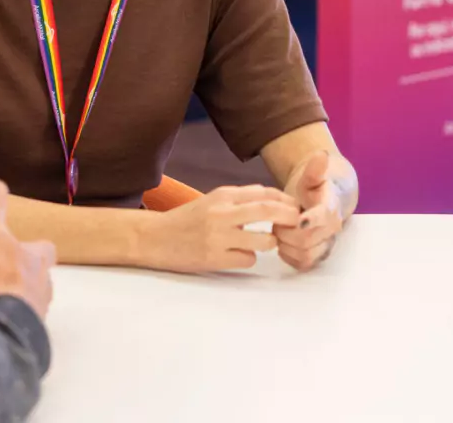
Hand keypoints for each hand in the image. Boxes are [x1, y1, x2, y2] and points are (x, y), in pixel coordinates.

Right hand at [0, 180, 55, 319]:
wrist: (5, 323)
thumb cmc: (2, 275)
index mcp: (38, 259)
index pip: (46, 249)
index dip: (37, 246)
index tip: (27, 244)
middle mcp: (43, 285)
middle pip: (41, 276)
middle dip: (28, 273)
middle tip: (10, 272)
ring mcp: (36, 310)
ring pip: (32, 300)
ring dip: (19, 297)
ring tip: (1, 296)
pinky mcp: (26, 332)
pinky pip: (20, 321)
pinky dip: (11, 317)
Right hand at [139, 184, 300, 272]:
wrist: (154, 238)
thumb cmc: (187, 219)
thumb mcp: (212, 200)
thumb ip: (240, 198)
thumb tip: (272, 197)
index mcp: (223, 195)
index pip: (264, 192)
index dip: (285, 200)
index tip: (295, 208)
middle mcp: (221, 213)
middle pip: (268, 210)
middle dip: (289, 217)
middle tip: (298, 224)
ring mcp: (218, 237)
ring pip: (264, 240)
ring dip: (270, 243)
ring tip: (265, 243)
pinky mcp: (214, 259)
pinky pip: (247, 260)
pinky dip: (249, 258)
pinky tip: (238, 255)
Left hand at [276, 150, 344, 271]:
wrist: (322, 203)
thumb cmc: (313, 190)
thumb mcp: (311, 177)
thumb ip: (314, 169)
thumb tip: (321, 155)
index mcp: (330, 207)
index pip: (323, 216)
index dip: (311, 219)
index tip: (300, 220)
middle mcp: (332, 228)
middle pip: (306, 239)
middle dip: (286, 232)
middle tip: (276, 222)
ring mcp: (326, 244)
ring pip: (305, 254)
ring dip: (287, 245)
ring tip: (280, 232)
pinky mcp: (318, 256)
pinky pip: (302, 264)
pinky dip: (289, 256)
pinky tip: (284, 244)